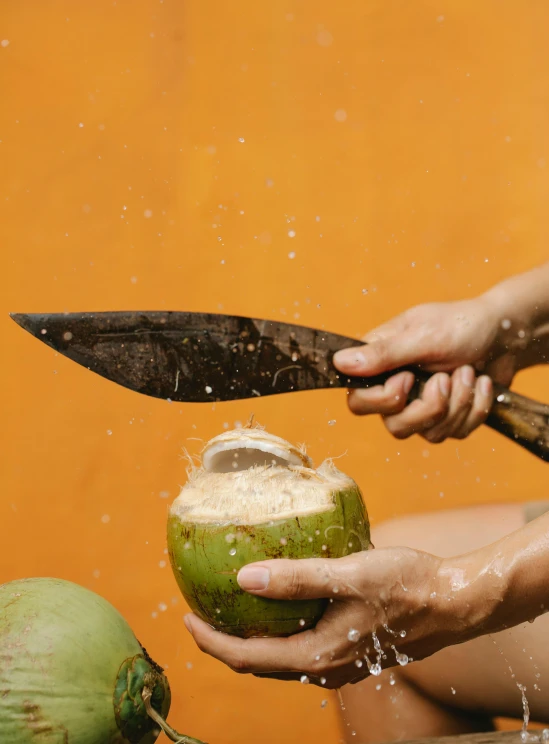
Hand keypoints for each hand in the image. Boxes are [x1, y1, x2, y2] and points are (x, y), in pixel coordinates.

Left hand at [183, 550, 474, 688]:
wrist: (455, 603)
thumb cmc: (406, 586)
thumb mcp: (349, 575)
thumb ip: (297, 578)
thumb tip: (244, 578)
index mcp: (318, 657)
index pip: (247, 658)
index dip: (211, 641)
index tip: (186, 617)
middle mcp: (325, 669)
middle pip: (260, 664)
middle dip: (225, 642)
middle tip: (202, 613)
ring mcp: (340, 663)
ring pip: (281, 659)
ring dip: (252, 639)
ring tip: (233, 609)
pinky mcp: (351, 650)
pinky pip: (302, 648)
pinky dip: (279, 632)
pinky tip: (281, 605)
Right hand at [333, 295, 527, 442]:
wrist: (507, 334)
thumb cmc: (463, 325)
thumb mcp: (423, 336)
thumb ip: (383, 354)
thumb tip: (338, 363)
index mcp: (381, 362)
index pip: (358, 402)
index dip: (383, 400)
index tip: (408, 378)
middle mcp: (397, 387)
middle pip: (393, 427)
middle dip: (429, 408)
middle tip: (445, 379)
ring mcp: (422, 405)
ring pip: (428, 433)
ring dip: (458, 403)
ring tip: (469, 372)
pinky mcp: (448, 417)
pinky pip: (455, 433)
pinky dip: (475, 408)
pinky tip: (482, 383)